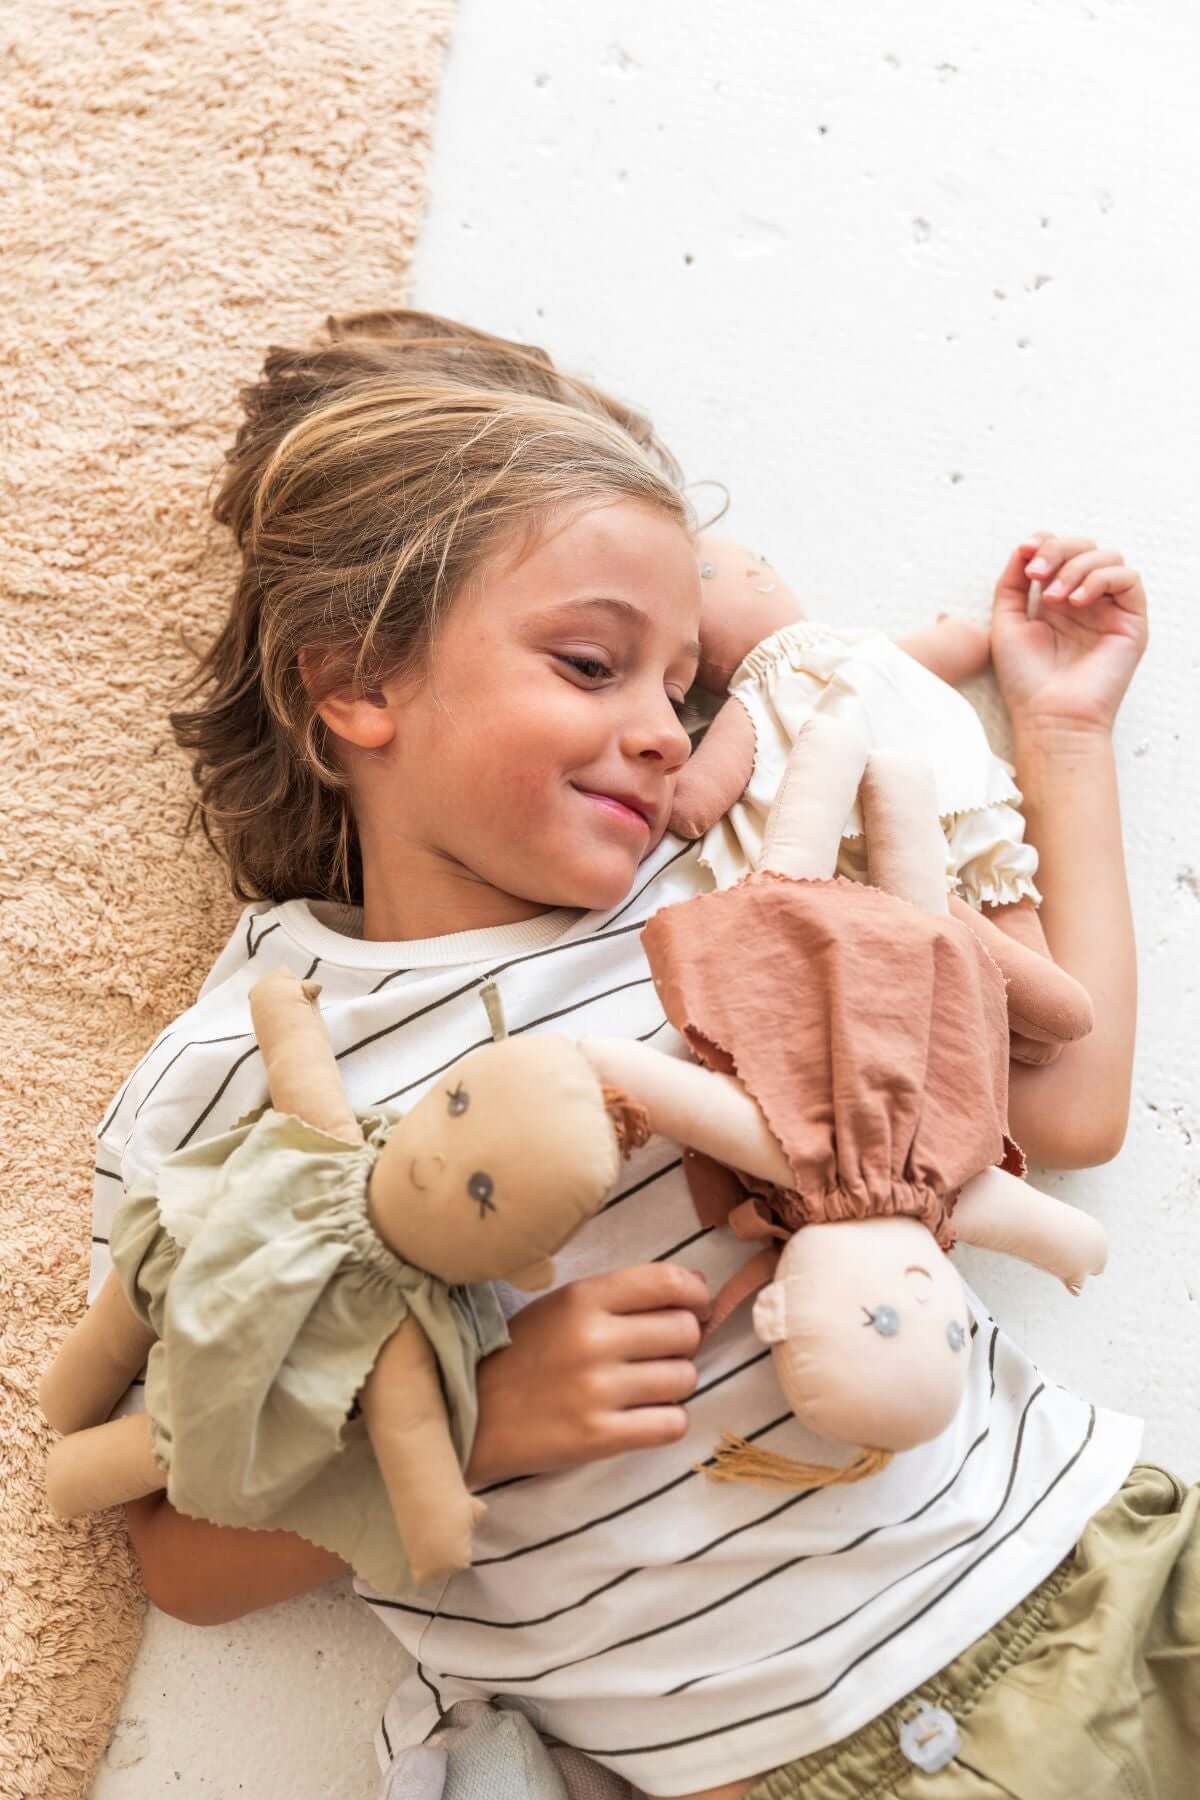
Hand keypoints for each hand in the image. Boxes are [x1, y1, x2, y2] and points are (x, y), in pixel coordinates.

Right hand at [464, 1263, 710, 1486]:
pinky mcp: (600, 1437)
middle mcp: (594, 1339)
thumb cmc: (525, 1354)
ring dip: (676, 1384)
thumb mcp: (564, 1306)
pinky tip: (644, 1417)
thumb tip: (698, 1291)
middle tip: (660, 1354)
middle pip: (685, 1332)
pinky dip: (667, 1421)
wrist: (473, 1413)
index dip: (695, 1294)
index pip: (667, 1282)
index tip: (695, 1307)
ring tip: (646, 1387)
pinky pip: (672, 1424)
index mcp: (584, 1298)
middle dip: (684, 1342)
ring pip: (685, 1379)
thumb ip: (623, 1297)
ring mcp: (598, 1390)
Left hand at [990, 531, 1148, 733]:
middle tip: (1036, 575)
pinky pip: (1128, 579)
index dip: (1046, 541)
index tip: (1025, 550)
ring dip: (1076, 568)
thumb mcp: (1006, 622)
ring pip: (1108, 557)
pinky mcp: (1132, 622)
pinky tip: (1077, 603)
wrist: (1048, 716)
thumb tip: (1024, 547)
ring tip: (1054, 599)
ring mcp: (1109, 610)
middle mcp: (1085, 601)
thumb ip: (1010, 583)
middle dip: (1058, 551)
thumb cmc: (1025, 679)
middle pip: (1085, 547)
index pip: (1061, 550)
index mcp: (1057, 600)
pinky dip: (1100, 580)